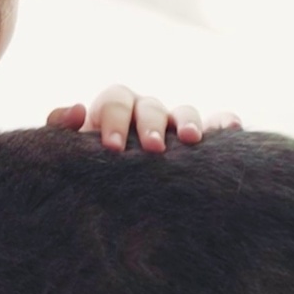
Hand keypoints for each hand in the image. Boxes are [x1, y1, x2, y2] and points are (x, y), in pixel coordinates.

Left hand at [46, 84, 240, 152]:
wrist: (107, 193)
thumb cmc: (87, 166)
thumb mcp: (70, 150)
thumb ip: (61, 129)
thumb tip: (77, 111)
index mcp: (113, 110)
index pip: (116, 100)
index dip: (115, 119)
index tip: (112, 147)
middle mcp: (143, 112)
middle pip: (150, 105)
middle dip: (151, 124)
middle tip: (152, 148)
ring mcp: (172, 123)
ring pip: (183, 111)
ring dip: (188, 121)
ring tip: (191, 140)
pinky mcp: (199, 136)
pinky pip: (216, 122)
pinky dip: (223, 121)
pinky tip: (231, 130)